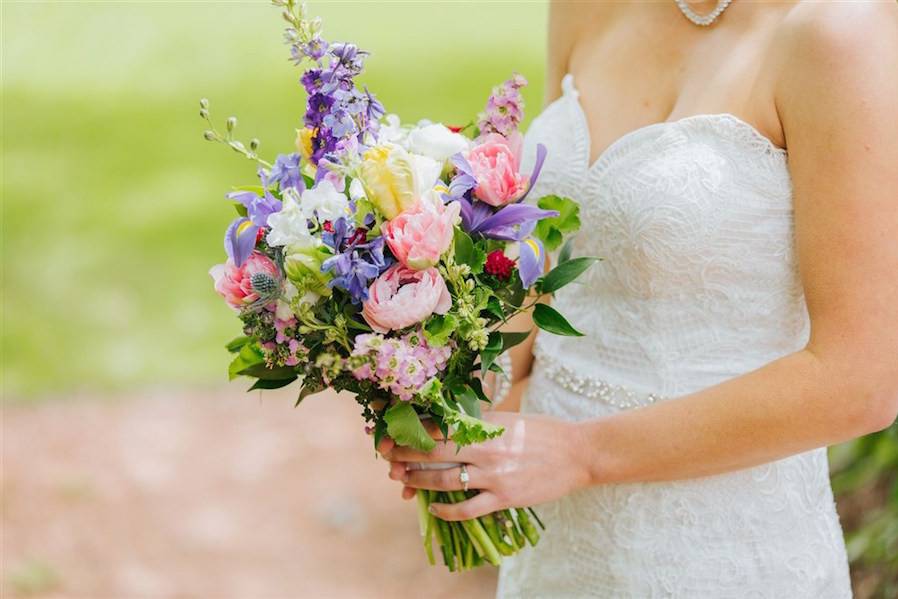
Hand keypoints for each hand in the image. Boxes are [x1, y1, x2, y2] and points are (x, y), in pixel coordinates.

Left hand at [376, 411, 591, 520]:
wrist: (578, 453)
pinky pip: (467, 508)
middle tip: (387, 457)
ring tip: (402, 481)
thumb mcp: (508, 418)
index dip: (411, 431)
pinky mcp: (504, 497)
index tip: (392, 431)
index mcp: (485, 424)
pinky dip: (447, 510)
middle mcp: (485, 448)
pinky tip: (434, 508)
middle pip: (433, 453)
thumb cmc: (543, 431)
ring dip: (419, 481)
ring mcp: (494, 475)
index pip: (438, 427)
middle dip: (405, 455)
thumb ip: (478, 421)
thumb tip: (447, 421)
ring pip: (444, 480)